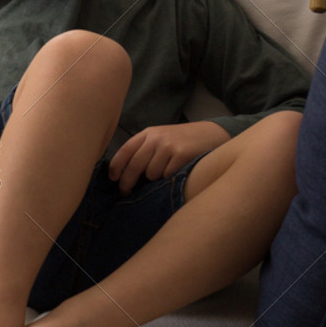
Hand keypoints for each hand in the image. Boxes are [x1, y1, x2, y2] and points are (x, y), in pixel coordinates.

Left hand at [108, 121, 230, 194]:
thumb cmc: (182, 140)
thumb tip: (124, 173)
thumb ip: (144, 150)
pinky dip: (168, 178)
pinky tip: (176, 172)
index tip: (113, 179)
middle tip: (125, 193)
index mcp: (148, 133)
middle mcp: (156, 138)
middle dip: (127, 182)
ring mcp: (169, 146)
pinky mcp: (181, 155)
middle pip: (134, 165)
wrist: (212, 133)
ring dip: (154, 179)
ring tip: (164, 173)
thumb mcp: (161, 138)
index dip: (116, 166)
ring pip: (150, 174)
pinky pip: (166, 176)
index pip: (125, 150)